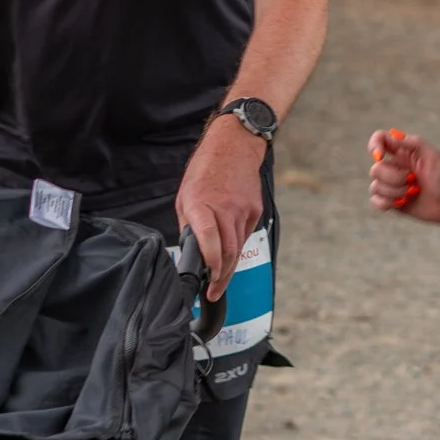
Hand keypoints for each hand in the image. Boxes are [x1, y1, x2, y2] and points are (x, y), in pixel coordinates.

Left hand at [176, 118, 264, 299]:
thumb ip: (189, 224)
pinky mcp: (255, 211)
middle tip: (214, 293)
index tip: (209, 281)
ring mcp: (243, 210)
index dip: (211, 263)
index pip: (208, 238)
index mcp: (200, 204)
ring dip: (229, 267)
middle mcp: (224, 208)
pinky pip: (245, 236)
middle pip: (228, 251)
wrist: (234, 146)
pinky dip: (236, 247)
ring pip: (237, 248)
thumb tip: (192, 251)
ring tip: (219, 280)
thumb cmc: (204, 171)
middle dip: (221, 277)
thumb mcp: (185, 196)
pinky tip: (229, 250)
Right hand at [368, 128, 439, 222]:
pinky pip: (375, 201)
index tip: (380, 156)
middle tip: (413, 181)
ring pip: (375, 186)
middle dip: (394, 177)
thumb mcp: (434, 156)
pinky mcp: (392, 202)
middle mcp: (395, 167)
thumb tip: (392, 136)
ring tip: (413, 193)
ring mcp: (392, 185)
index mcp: (404, 152)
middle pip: (376, 169)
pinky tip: (402, 203)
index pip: (380, 140)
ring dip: (395, 192)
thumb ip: (414, 143)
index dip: (374, 145)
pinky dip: (386, 203)